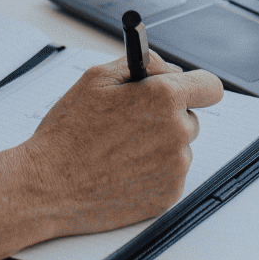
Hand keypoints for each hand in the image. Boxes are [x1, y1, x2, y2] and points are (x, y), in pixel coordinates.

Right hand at [16, 51, 223, 238]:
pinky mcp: (168, 195)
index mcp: (163, 98)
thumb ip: (142, 64)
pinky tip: (121, 170)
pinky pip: (170, 175)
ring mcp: (175, 167)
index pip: (210, 86)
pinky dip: (152, 171)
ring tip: (119, 150)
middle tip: (133, 122)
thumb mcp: (97, 78)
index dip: (196, 86)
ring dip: (159, 145)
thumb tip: (167, 68)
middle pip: (191, 117)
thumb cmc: (69, 131)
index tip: (186, 90)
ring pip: (179, 148)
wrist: (48, 185)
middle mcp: (177, 132)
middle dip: (168, 116)